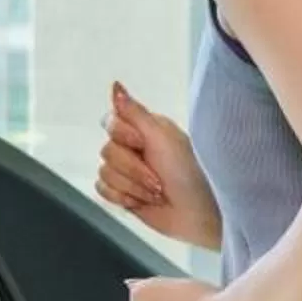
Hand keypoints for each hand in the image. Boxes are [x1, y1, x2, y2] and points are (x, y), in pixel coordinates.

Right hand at [95, 83, 220, 249]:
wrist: (199, 214)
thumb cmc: (190, 173)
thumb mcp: (163, 136)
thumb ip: (135, 112)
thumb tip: (115, 86)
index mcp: (145, 128)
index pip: (111, 121)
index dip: (124, 136)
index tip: (144, 144)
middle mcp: (135, 147)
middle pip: (106, 150)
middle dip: (133, 170)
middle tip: (158, 178)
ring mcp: (128, 172)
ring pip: (104, 173)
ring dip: (132, 187)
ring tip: (156, 192)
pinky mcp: (124, 194)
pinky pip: (102, 191)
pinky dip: (123, 198)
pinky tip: (143, 201)